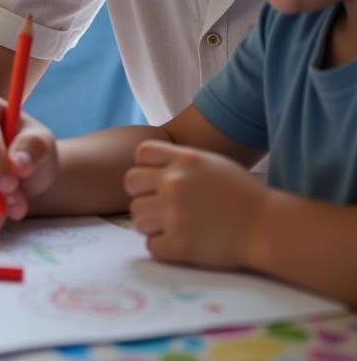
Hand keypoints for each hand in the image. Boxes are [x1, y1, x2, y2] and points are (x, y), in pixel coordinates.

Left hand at [125, 140, 267, 268]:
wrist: (269, 228)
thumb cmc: (242, 195)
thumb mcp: (211, 163)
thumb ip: (179, 161)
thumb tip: (147, 168)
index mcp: (184, 159)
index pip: (141, 153)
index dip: (146, 166)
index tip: (158, 179)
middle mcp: (175, 183)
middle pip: (131, 183)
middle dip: (143, 194)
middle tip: (160, 205)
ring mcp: (175, 215)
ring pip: (136, 216)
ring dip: (150, 222)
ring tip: (171, 226)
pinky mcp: (180, 246)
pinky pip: (150, 245)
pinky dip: (162, 246)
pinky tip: (179, 243)